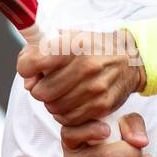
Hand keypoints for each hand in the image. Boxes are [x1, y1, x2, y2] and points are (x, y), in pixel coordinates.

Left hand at [17, 28, 145, 126]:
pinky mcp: (102, 105)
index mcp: (74, 44)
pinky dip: (65, 114)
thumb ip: (40, 51)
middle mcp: (85, 66)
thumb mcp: (68, 37)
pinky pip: (69, 119)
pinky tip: (71, 102)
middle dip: (39, 89)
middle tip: (47, 84)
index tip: (29, 68)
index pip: (34, 62)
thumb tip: (28, 80)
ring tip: (61, 92)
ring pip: (54, 108)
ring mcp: (95, 88)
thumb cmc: (93, 48)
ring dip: (52, 103)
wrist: (130, 59)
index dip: (26, 68)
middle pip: (41, 92)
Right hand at [59, 113, 156, 156]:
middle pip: (108, 156)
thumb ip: (131, 124)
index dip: (90, 130)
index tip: (108, 130)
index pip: (72, 133)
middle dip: (134, 153)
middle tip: (143, 154)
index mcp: (71, 142)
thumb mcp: (123, 130)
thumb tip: (139, 141)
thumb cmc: (115, 154)